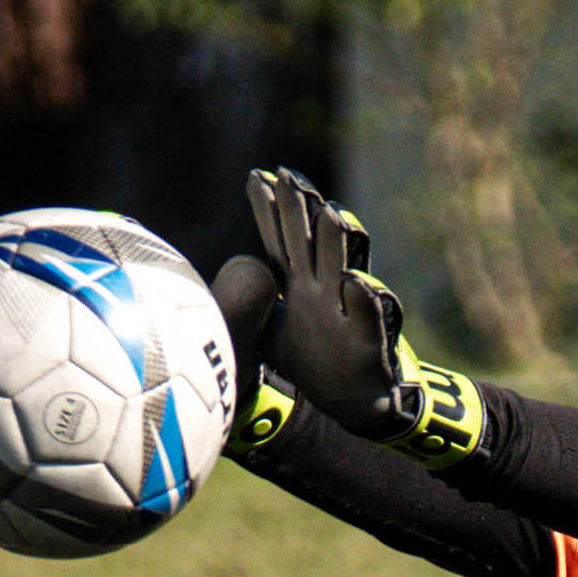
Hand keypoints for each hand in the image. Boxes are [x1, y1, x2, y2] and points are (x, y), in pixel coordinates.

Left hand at [241, 167, 418, 435]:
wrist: (353, 401)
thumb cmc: (311, 360)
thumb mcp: (269, 332)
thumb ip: (248, 307)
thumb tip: (207, 292)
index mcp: (300, 286)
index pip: (281, 241)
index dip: (269, 211)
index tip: (256, 176)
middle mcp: (325, 289)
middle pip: (311, 241)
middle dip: (301, 209)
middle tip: (288, 175)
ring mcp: (349, 311)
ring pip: (343, 267)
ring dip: (337, 241)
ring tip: (330, 213)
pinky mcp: (370, 340)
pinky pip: (369, 317)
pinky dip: (363, 299)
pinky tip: (354, 281)